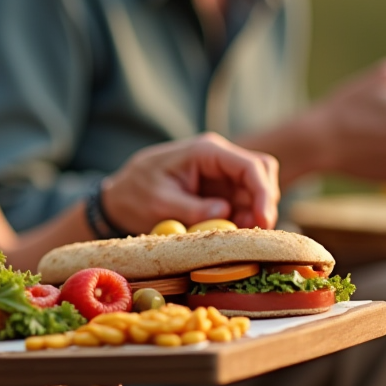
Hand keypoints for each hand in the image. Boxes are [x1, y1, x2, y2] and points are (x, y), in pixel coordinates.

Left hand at [100, 133, 278, 233]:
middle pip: (261, 173)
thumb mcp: (159, 203)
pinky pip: (244, 201)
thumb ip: (191, 208)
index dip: (263, 192)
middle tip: (253, 231)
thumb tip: (224, 214)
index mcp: (205, 151)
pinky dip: (244, 217)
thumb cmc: (136, 193)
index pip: (250, 165)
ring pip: (256, 188)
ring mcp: (221, 173)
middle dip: (263, 202)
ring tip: (235, 233)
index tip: (263, 220)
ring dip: (253, 212)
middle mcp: (219, 157)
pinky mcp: (220, 189)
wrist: (121, 195)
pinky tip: (230, 231)